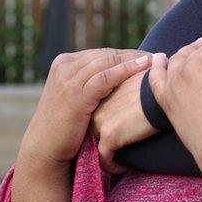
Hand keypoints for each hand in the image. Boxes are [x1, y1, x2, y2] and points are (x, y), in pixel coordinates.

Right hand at [17, 48, 151, 168]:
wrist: (44, 148)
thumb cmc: (64, 125)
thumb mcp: (74, 96)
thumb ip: (89, 81)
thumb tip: (117, 73)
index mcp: (64, 62)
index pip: (102, 54)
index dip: (127, 54)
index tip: (148, 56)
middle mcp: (65, 66)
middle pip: (107, 55)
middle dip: (134, 54)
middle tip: (157, 55)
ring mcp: (69, 78)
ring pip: (108, 62)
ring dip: (135, 59)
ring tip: (156, 59)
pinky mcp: (76, 93)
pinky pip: (106, 77)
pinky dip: (127, 69)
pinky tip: (144, 66)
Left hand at [91, 70, 158, 173]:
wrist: (163, 91)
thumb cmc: (157, 85)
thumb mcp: (139, 82)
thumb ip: (131, 89)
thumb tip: (140, 95)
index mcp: (104, 93)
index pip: (100, 114)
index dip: (110, 124)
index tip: (123, 133)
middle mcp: (98, 107)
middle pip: (95, 130)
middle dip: (107, 140)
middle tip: (121, 149)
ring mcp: (101, 121)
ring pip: (98, 144)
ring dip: (109, 154)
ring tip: (123, 160)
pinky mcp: (109, 135)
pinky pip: (105, 158)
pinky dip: (113, 165)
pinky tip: (125, 167)